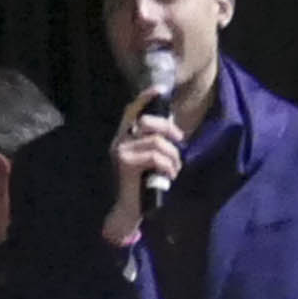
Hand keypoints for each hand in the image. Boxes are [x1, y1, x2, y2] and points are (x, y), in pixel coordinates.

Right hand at [107, 101, 183, 235]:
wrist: (129, 209)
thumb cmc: (142, 184)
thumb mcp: (148, 159)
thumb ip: (153, 142)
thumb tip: (171, 128)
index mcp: (123, 138)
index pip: (131, 111)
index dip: (145, 98)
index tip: (159, 89)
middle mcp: (118, 142)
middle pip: (147, 123)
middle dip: (169, 130)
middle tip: (179, 140)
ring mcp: (121, 152)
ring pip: (157, 142)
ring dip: (172, 156)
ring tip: (174, 168)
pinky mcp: (126, 163)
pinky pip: (156, 156)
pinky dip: (168, 166)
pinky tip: (168, 175)